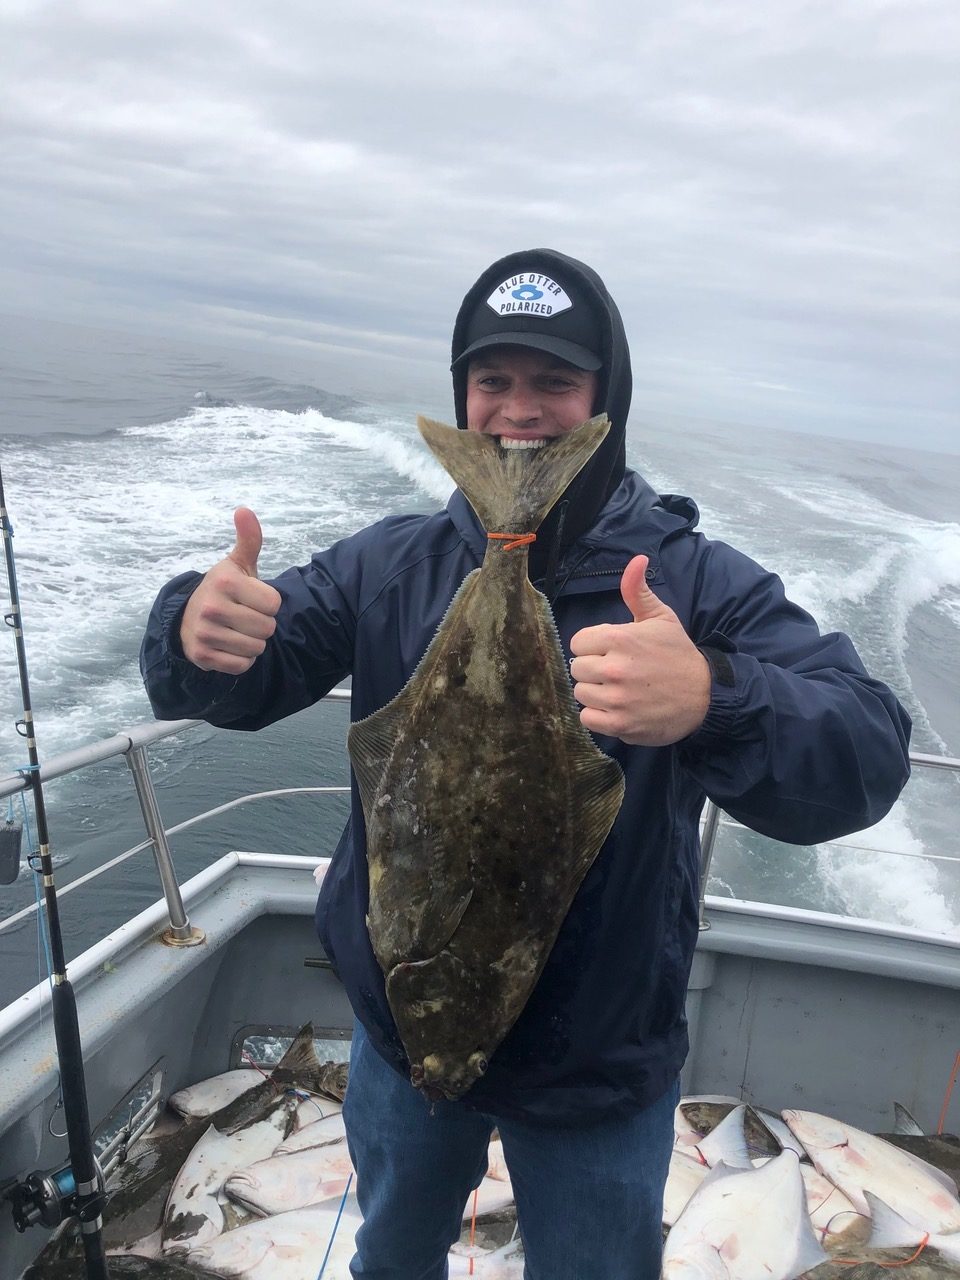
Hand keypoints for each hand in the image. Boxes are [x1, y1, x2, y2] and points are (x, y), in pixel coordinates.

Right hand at [180, 508, 281, 673]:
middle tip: (244, 616)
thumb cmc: (224, 591)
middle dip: (262, 624)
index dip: (268, 603)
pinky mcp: (202, 656)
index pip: (274, 604)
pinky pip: (243, 665)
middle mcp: (211, 607)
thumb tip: (244, 510)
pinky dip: (242, 659)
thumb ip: (249, 540)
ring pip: (257, 648)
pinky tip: (230, 645)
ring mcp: (205, 633)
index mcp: (224, 581)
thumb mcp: (237, 565)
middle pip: (267, 628)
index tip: (251, 598)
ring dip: (253, 643)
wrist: (188, 619)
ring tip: (236, 630)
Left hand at [569, 555, 710, 745]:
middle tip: (616, 672)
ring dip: (595, 693)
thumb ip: (638, 591)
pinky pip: (587, 719)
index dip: (592, 646)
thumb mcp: (661, 618)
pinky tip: (616, 708)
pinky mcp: (620, 725)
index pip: (578, 642)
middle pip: (577, 668)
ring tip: (617, 691)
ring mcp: (617, 699)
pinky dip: (598, 716)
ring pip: (580, 693)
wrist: (705, 695)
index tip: (610, 651)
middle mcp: (615, 668)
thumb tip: (637, 559)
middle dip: (593, 669)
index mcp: (620, 638)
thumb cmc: (678, 655)